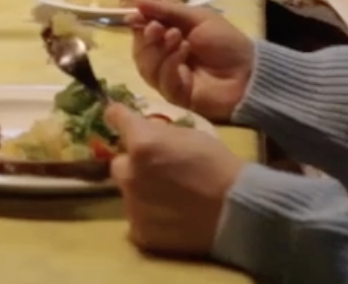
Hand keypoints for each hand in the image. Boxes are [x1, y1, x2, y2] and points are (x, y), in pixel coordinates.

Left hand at [107, 104, 242, 258]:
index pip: (116, 119)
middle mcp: (129, 172)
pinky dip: (147, 213)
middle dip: (132, 162)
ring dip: (140, 188)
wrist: (231, 207)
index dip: (117, 116)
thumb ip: (160, 133)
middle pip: (119, 162)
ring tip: (166, 194)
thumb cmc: (215, 162)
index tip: (115, 116)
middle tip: (154, 167)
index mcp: (142, 142)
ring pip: (127, 191)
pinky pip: (136, 215)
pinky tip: (169, 214)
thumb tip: (147, 130)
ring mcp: (131, 204)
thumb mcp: (189, 133)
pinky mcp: (138, 231)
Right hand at [125, 0, 255, 122]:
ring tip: (178, 37)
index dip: (137, 22)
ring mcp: (168, 78)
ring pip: (147, 66)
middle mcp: (164, 57)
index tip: (135, 15)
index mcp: (169, 36)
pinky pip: (161, 80)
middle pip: (140, 50)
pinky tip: (184, 53)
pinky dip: (170, 64)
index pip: (143, 30)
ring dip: (159, 49)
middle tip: (158, 27)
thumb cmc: (225, 41)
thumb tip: (134, 1)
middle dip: (146, 36)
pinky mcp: (174, 95)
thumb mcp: (197, 17)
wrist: (247, 72)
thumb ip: (166, 10)